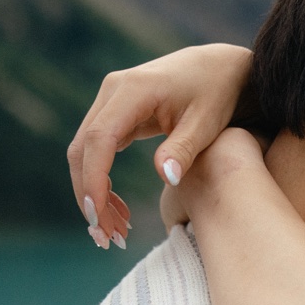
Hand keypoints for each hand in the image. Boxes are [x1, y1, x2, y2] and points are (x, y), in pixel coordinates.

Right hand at [68, 43, 253, 248]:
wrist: (221, 67)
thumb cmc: (218, 93)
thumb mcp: (207, 123)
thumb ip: (185, 149)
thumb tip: (164, 176)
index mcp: (133, 90)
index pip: (99, 140)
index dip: (94, 180)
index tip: (99, 216)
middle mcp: (113, 90)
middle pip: (83, 148)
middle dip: (89, 195)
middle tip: (106, 236)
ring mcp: (111, 100)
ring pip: (85, 151)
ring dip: (93, 192)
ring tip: (115, 230)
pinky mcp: (116, 112)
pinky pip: (98, 150)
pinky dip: (101, 181)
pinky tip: (118, 209)